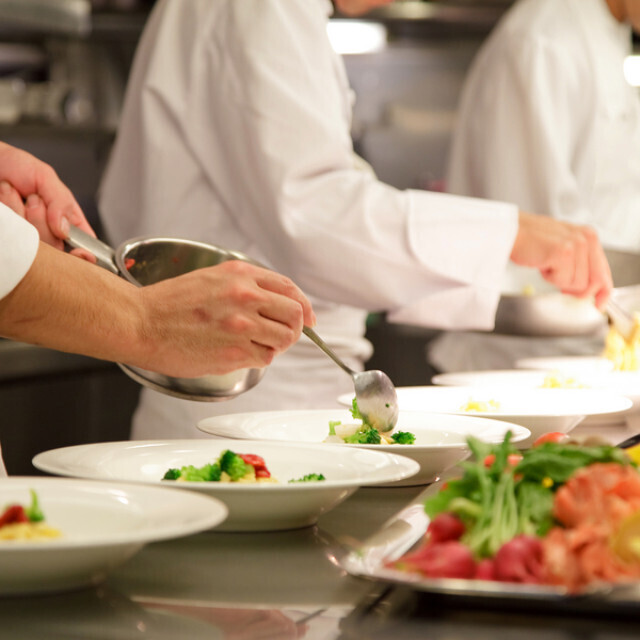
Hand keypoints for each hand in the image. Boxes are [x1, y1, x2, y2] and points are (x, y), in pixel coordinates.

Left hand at [0, 142, 94, 249]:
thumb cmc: (17, 167)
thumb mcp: (46, 177)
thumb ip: (61, 202)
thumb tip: (64, 231)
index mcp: (68, 220)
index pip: (84, 245)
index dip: (84, 254)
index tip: (79, 252)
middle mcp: (50, 232)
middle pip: (56, 247)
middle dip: (42, 219)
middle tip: (33, 198)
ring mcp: (29, 238)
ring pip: (34, 243)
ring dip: (22, 212)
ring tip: (15, 192)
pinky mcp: (11, 239)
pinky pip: (13, 237)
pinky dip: (9, 213)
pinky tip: (5, 199)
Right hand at [138, 260, 315, 376]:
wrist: (140, 322)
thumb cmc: (169, 304)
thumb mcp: (211, 279)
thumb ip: (244, 286)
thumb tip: (274, 303)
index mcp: (240, 275)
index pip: (289, 289)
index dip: (304, 305)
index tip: (308, 317)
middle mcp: (245, 296)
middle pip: (295, 314)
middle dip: (296, 327)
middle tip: (284, 335)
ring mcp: (242, 325)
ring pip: (285, 338)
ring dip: (277, 344)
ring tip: (257, 345)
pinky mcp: (235, 351)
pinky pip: (265, 358)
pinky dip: (260, 358)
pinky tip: (242, 353)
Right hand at [510, 211, 611, 308]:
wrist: (511, 232)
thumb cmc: (530, 241)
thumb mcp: (562, 249)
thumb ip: (578, 265)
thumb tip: (583, 291)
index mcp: (589, 236)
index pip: (604, 271)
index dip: (603, 291)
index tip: (599, 304)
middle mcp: (586, 239)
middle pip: (594, 281)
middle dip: (577, 289)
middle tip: (558, 282)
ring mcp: (577, 245)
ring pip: (578, 284)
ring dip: (558, 280)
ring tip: (546, 264)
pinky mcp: (564, 253)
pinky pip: (563, 281)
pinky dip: (550, 278)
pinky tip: (542, 263)